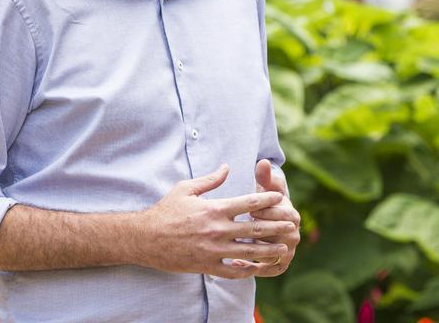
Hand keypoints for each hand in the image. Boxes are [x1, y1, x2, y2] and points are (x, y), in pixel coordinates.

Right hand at [134, 164, 294, 278]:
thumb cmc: (165, 211)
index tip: (281, 198)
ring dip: (270, 250)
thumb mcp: (186, 189)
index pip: (249, 202)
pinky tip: (258, 267)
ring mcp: (214, 250)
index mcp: (214, 208)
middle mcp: (217, 229)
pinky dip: (248, 270)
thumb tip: (227, 167)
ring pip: (250, 251)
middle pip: (255, 227)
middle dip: (277, 225)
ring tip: (284, 249)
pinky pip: (233, 271)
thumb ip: (209, 180)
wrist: (146, 238)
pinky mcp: (207, 266)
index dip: (268, 199)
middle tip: (293, 225)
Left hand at [244, 159, 301, 277]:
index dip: (267, 210)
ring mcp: (288, 251)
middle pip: (280, 233)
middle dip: (261, 230)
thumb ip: (265, 177)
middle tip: (243, 226)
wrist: (269, 222)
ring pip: (274, 253)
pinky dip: (255, 268)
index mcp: (292, 214)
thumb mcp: (265, 189)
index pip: (284, 213)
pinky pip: (270, 269)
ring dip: (258, 250)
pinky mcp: (280, 264)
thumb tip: (263, 161)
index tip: (251, 209)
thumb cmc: (264, 203)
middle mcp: (294, 233)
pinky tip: (236, 261)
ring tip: (237, 246)